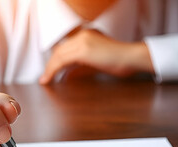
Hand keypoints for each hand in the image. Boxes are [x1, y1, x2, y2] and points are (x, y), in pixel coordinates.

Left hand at [39, 29, 153, 83]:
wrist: (132, 58)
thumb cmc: (120, 62)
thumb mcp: (95, 64)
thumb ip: (81, 68)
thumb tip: (68, 76)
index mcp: (87, 35)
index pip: (65, 48)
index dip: (55, 61)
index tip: (50, 71)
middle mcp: (83, 35)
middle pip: (59, 51)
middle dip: (50, 65)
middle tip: (45, 77)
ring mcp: (82, 41)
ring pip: (58, 55)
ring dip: (50, 69)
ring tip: (45, 80)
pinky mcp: (83, 50)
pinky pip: (62, 61)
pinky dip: (53, 70)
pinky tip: (50, 78)